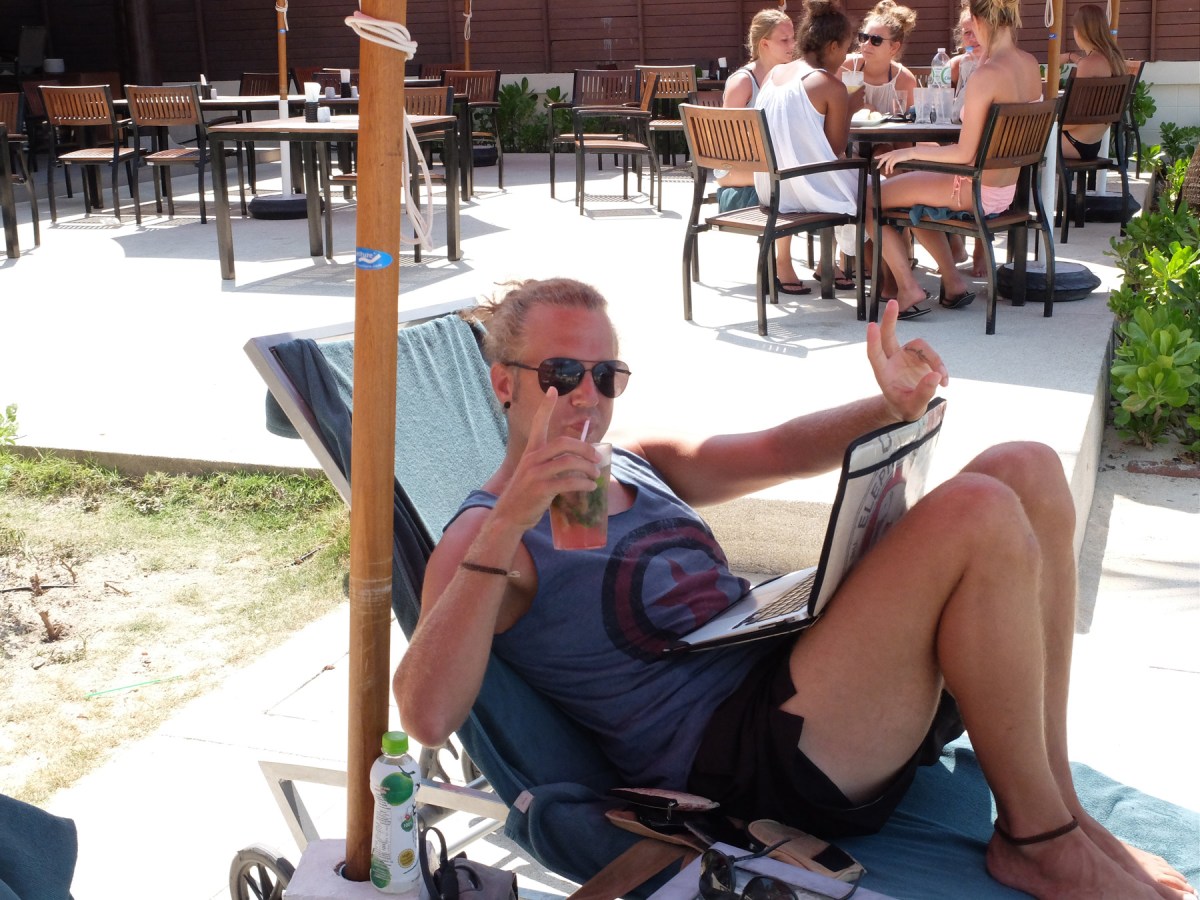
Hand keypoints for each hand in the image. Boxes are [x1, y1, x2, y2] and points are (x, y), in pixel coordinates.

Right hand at [491, 388, 599, 531]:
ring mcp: (535, 473)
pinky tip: (591, 487)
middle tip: (597, 457)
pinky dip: (584, 484)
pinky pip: (568, 482)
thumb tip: (578, 461)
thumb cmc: (526, 494)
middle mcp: (532, 458)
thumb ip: (550, 463)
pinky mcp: (541, 489)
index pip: (538, 423)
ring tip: (596, 474)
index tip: (553, 389)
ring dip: (588, 468)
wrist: (509, 515)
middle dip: (584, 448)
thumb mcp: (533, 472)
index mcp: (531, 452)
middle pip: (563, 442)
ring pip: (569, 462)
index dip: (545, 407)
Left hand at [865, 299, 948, 421]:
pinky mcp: (919, 356)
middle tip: (893, 302)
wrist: (910, 407)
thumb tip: (936, 375)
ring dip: (934, 360)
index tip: (871, 326)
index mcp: (883, 373)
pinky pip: (932, 354)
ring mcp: (905, 356)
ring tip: (942, 380)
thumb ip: (924, 393)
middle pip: (889, 336)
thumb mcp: (914, 407)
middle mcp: (892, 360)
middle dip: (890, 319)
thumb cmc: (906, 408)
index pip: (875, 354)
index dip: (873, 341)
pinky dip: (940, 366)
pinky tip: (944, 382)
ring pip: (920, 346)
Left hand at [874, 145, 915, 176]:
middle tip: (877, 168)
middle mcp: (892, 153)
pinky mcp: (896, 159)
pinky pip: (891, 165)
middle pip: (883, 158)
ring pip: (887, 163)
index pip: (884, 154)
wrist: (912, 152)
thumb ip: (896, 156)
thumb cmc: (908, 154)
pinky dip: (890, 169)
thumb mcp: (900, 154)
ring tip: (887, 173)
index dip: (879, 156)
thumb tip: (894, 161)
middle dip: (880, 163)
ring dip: (886, 169)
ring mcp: (894, 156)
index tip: (875, 157)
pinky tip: (891, 171)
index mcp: (893, 152)